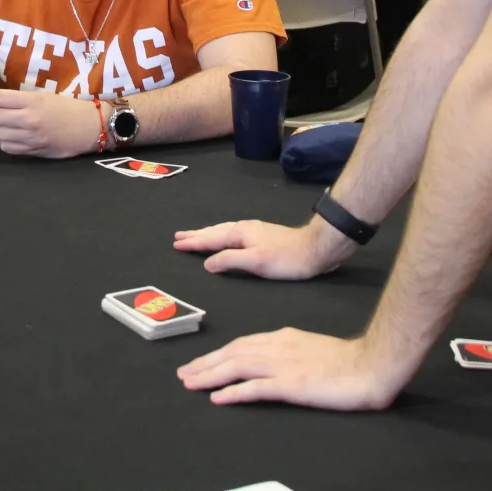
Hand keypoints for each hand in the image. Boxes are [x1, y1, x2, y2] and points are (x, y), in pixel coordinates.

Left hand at [0, 90, 99, 156]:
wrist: (89, 127)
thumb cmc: (66, 108)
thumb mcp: (43, 96)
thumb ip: (18, 100)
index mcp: (32, 101)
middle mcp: (28, 119)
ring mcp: (30, 137)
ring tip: (4, 125)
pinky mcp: (32, 151)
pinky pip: (7, 148)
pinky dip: (5, 142)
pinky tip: (13, 137)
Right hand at [172, 219, 352, 279]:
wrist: (315, 249)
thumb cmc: (286, 258)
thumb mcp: (256, 262)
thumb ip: (230, 261)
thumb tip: (207, 263)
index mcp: (240, 233)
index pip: (211, 239)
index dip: (193, 243)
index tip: (177, 244)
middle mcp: (244, 228)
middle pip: (215, 231)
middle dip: (196, 235)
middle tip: (178, 237)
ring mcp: (254, 230)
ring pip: (224, 231)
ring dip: (207, 234)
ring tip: (195, 236)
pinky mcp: (262, 235)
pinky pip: (232, 233)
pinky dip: (221, 235)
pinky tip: (224, 238)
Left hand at [177, 328, 399, 409]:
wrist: (371, 363)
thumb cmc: (348, 360)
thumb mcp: (312, 347)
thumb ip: (291, 351)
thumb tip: (273, 361)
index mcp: (283, 337)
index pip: (243, 343)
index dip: (219, 353)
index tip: (202, 361)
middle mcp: (278, 347)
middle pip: (233, 353)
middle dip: (206, 362)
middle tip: (184, 373)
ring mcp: (283, 365)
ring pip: (237, 366)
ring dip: (210, 375)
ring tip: (190, 383)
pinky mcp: (291, 384)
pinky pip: (255, 388)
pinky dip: (233, 392)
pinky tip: (218, 398)